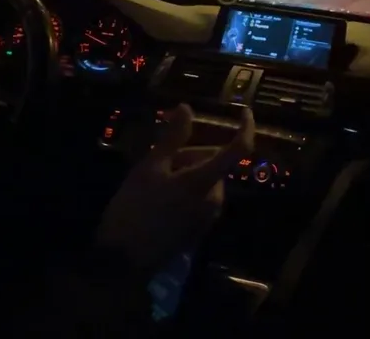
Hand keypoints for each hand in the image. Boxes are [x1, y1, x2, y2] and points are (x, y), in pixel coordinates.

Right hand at [95, 103, 254, 274]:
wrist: (123, 261)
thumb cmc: (134, 209)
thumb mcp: (148, 168)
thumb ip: (172, 138)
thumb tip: (187, 108)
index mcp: (205, 182)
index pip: (238, 151)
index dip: (245, 128)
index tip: (244, 112)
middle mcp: (215, 199)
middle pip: (213, 163)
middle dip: (190, 154)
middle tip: (158, 159)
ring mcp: (209, 216)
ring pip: (205, 180)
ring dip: (186, 171)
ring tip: (153, 179)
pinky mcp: (200, 228)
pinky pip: (200, 197)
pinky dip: (186, 188)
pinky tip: (158, 195)